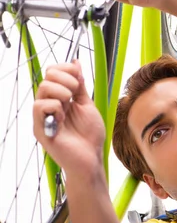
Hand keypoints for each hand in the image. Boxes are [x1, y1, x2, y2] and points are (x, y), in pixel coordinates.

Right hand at [33, 61, 105, 176]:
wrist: (91, 159)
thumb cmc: (90, 136)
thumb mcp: (86, 104)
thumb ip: (80, 85)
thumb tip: (76, 62)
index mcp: (59, 99)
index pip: (52, 73)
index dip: (65, 69)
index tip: (78, 75)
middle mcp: (49, 106)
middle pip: (47, 77)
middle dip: (65, 78)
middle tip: (75, 92)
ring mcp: (43, 118)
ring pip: (42, 89)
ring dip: (61, 91)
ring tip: (70, 103)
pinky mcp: (41, 129)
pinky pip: (38, 107)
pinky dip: (54, 106)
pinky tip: (63, 117)